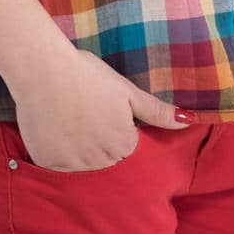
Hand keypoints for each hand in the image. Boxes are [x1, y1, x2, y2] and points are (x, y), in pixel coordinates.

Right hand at [10, 46, 194, 172]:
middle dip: (101, 139)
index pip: (128, 144)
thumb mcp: (126, 90)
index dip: (117, 125)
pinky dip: (58, 149)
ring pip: (84, 162)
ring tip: (71, 115)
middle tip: (87, 110)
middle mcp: (101, 160)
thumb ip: (156, 111)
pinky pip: (59, 164)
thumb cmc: (88, 74)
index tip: (104, 108)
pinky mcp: (50, 163)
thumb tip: (188, 121)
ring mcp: (74, 164)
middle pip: (107, 157)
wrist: (44, 69)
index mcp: (124, 142)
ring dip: (80, 146)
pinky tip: (55, 125)